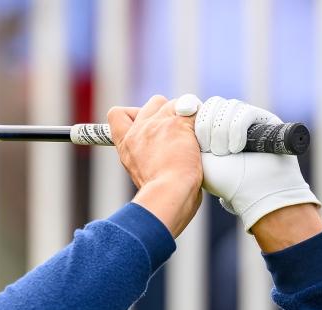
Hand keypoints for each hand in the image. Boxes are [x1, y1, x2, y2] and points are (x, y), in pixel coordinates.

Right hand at [107, 95, 202, 236]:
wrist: (168, 194)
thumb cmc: (160, 194)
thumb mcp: (142, 175)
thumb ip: (148, 158)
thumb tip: (161, 158)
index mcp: (126, 144)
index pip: (117, 114)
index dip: (134, 114)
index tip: (147, 125)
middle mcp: (139, 130)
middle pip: (154, 103)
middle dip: (168, 113)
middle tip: (179, 134)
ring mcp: (158, 124)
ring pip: (175, 103)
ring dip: (186, 116)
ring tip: (193, 138)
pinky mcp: (179, 124)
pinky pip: (194, 110)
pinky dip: (201, 121)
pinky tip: (203, 137)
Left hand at [189, 96, 321, 232]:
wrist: (252, 192)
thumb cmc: (222, 180)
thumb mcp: (197, 155)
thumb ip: (188, 131)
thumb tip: (184, 105)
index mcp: (212, 129)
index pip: (201, 106)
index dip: (194, 112)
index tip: (190, 129)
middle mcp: (230, 121)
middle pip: (213, 103)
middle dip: (207, 127)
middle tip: (211, 151)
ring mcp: (248, 119)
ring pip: (228, 106)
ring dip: (222, 132)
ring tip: (225, 153)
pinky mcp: (265, 120)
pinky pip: (244, 112)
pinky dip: (237, 131)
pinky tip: (238, 148)